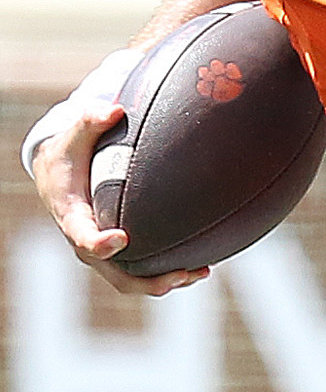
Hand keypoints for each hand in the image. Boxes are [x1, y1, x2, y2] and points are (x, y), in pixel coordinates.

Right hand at [29, 101, 209, 295]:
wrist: (57, 175)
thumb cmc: (68, 153)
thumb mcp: (74, 135)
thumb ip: (91, 121)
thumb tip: (114, 109)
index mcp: (71, 214)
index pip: (81, 235)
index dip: (99, 242)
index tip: (121, 240)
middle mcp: (84, 240)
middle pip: (112, 271)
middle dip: (145, 279)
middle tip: (179, 274)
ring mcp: (102, 253)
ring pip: (130, 280)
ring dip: (164, 281)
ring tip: (200, 273)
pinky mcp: (118, 254)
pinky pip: (141, 272)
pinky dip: (168, 272)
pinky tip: (202, 267)